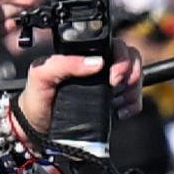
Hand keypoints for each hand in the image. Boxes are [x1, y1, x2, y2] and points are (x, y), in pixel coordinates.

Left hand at [16, 45, 142, 140]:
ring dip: (132, 89)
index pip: (113, 43)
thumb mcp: (41, 76)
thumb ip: (64, 63)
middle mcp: (99, 65)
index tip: (113, 76)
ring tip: (115, 102)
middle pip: (131, 57)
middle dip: (130, 73)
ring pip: (136, 75)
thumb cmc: (37, 98)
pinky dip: (133, 104)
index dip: (120, 57)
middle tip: (115, 86)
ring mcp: (108, 82)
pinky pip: (136, 97)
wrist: (37, 129)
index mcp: (83, 54)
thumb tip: (97, 62)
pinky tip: (118, 111)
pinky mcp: (114, 101)